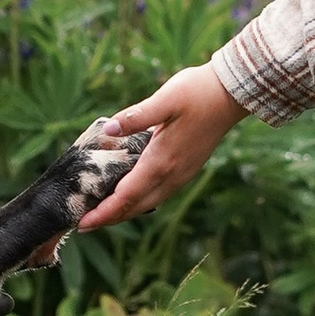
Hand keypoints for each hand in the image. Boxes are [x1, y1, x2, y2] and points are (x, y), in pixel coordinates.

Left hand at [77, 62, 244, 227]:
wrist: (232, 93)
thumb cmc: (198, 92)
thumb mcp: (166, 98)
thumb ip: (136, 116)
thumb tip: (109, 129)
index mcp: (162, 161)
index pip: (127, 196)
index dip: (104, 212)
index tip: (82, 223)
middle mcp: (173, 174)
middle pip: (136, 206)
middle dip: (110, 217)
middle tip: (83, 223)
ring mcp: (182, 174)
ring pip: (148, 202)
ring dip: (124, 211)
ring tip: (101, 212)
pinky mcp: (187, 169)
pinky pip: (158, 194)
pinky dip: (139, 200)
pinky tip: (129, 193)